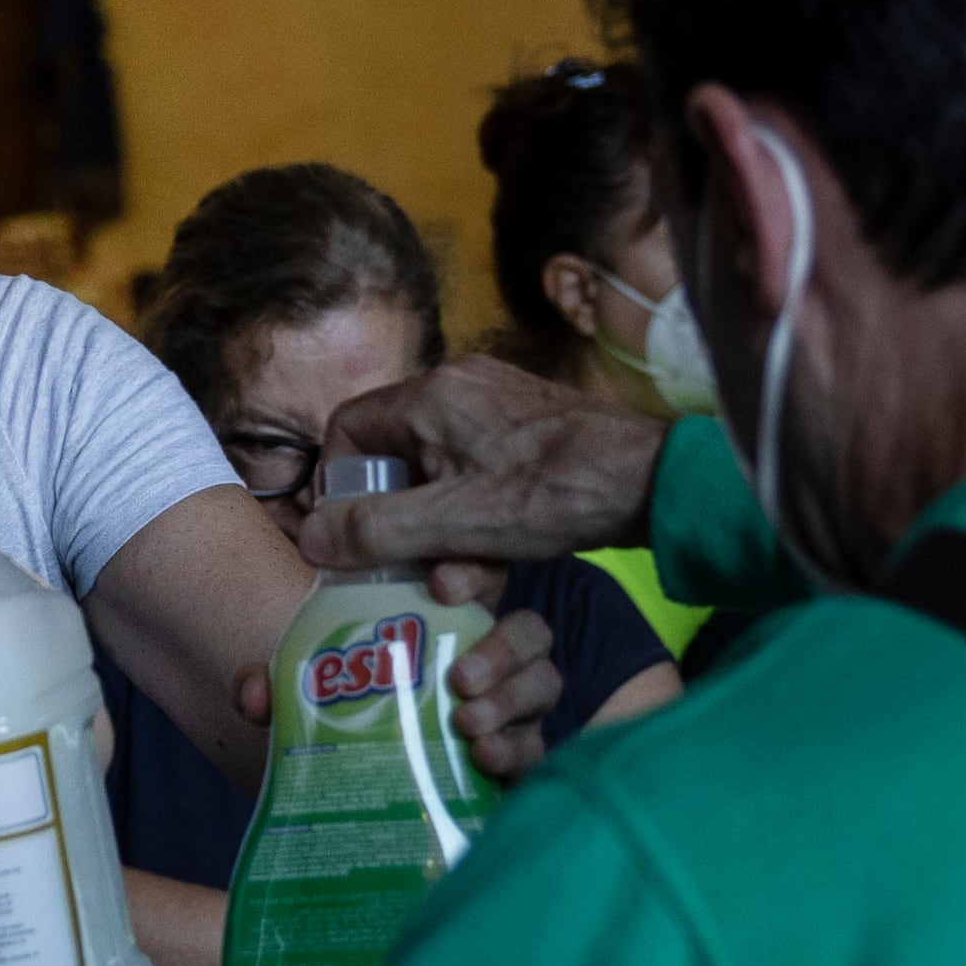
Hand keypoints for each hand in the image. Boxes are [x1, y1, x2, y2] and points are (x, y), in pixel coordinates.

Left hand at [236, 599, 561, 784]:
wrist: (356, 783)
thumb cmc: (345, 717)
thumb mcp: (304, 695)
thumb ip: (275, 686)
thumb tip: (252, 694)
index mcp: (445, 621)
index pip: (480, 579)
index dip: (475, 572)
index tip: (442, 583)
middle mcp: (490, 659)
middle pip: (530, 634)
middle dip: (504, 649)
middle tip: (460, 678)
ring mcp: (511, 709)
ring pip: (542, 688)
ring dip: (512, 702)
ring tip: (469, 726)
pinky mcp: (518, 759)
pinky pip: (539, 750)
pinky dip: (519, 753)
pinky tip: (488, 761)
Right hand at [302, 356, 670, 572]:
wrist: (655, 483)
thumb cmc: (558, 494)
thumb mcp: (456, 524)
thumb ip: (376, 530)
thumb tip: (311, 538)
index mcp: (431, 395)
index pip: (348, 428)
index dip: (340, 484)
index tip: (353, 534)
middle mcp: (459, 388)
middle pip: (395, 459)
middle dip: (401, 524)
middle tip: (413, 567)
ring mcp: (497, 408)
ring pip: (439, 477)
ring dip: (444, 535)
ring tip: (468, 577)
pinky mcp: (527, 432)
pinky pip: (477, 477)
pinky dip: (478, 522)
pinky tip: (501, 560)